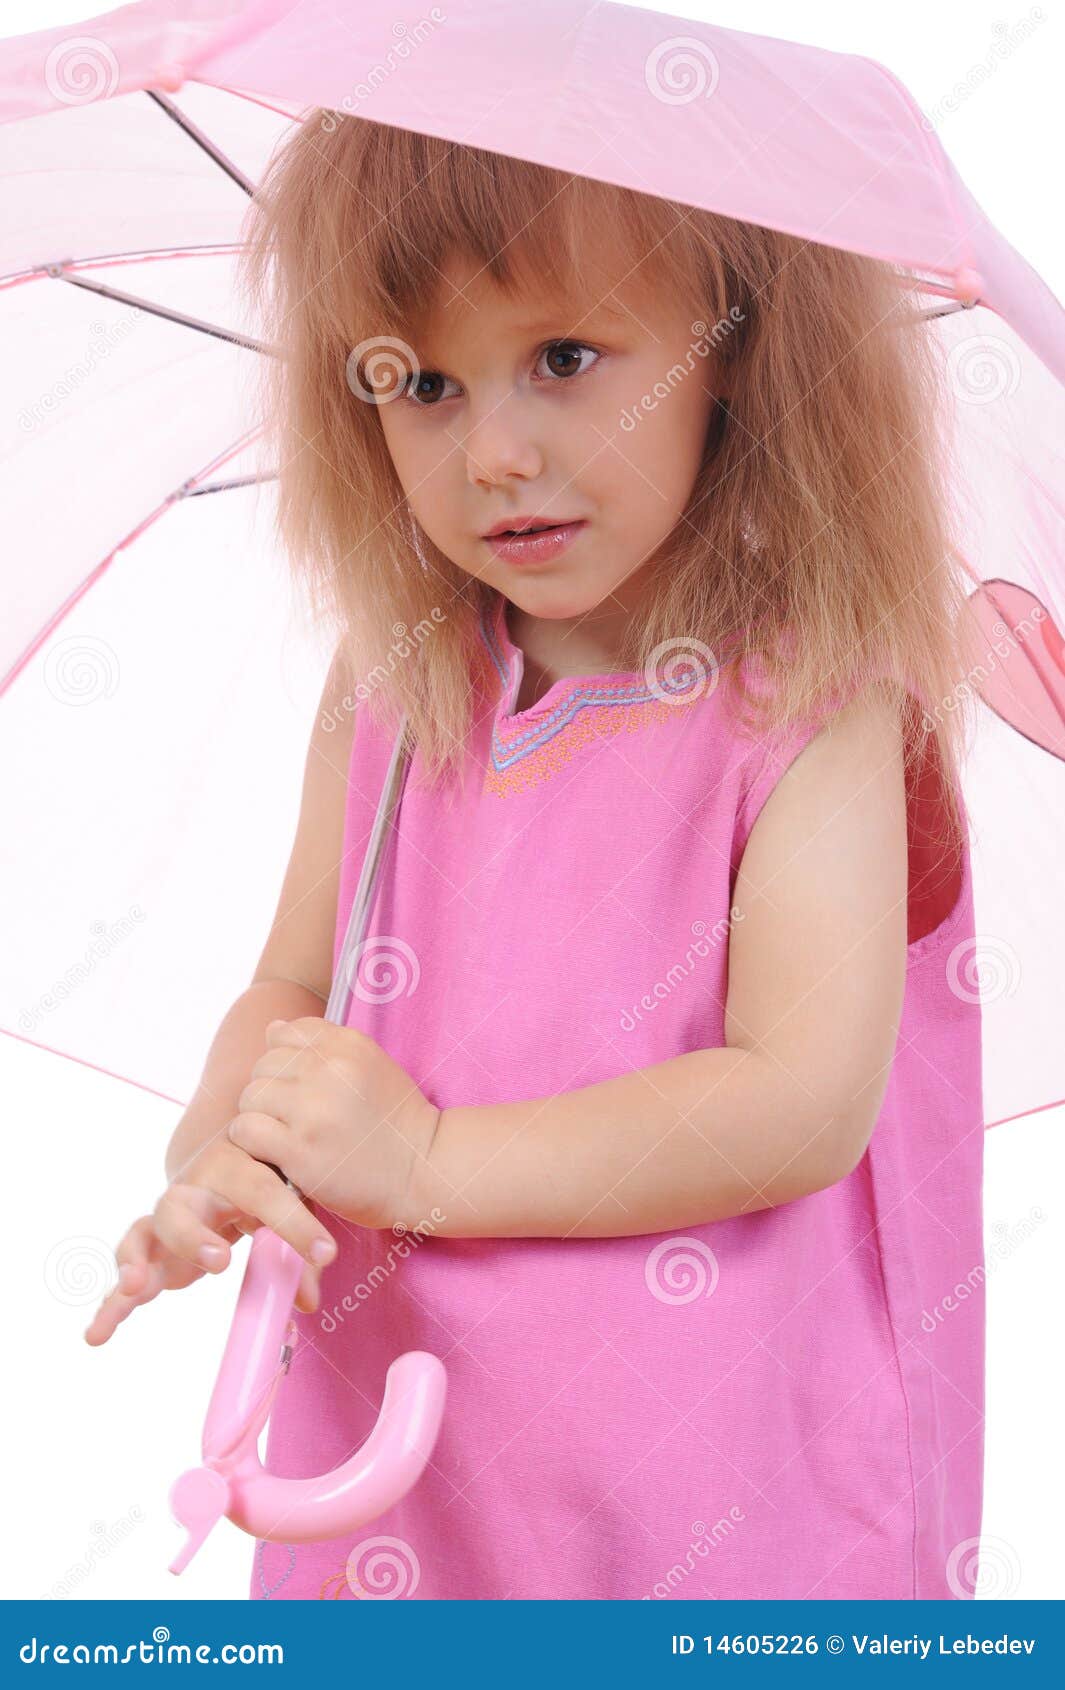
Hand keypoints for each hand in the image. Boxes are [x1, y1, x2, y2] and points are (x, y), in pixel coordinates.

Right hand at [82, 1137, 337, 1346]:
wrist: (232, 1160)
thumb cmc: (270, 1179)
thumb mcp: (292, 1202)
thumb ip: (299, 1251)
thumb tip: (305, 1300)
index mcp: (236, 1166)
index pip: (263, 1190)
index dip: (294, 1222)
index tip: (325, 1253)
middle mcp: (193, 1189)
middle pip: (181, 1206)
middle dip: (195, 1235)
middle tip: (220, 1263)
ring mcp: (168, 1218)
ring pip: (144, 1233)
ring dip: (137, 1260)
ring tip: (139, 1288)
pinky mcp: (152, 1249)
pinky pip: (128, 1271)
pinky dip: (111, 1304)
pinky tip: (96, 1335)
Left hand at [229, 1018, 441, 1229]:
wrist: (423, 1171)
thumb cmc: (394, 1122)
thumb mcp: (370, 1066)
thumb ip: (323, 1045)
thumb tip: (272, 1029)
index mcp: (347, 1045)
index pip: (285, 1033)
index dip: (285, 1062)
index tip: (300, 1088)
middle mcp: (329, 1069)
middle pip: (263, 1065)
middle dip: (270, 1092)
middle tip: (290, 1119)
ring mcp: (313, 1109)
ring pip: (250, 1097)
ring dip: (259, 1118)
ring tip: (282, 1136)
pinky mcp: (300, 1149)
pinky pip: (246, 1130)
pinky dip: (252, 1143)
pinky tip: (274, 1153)